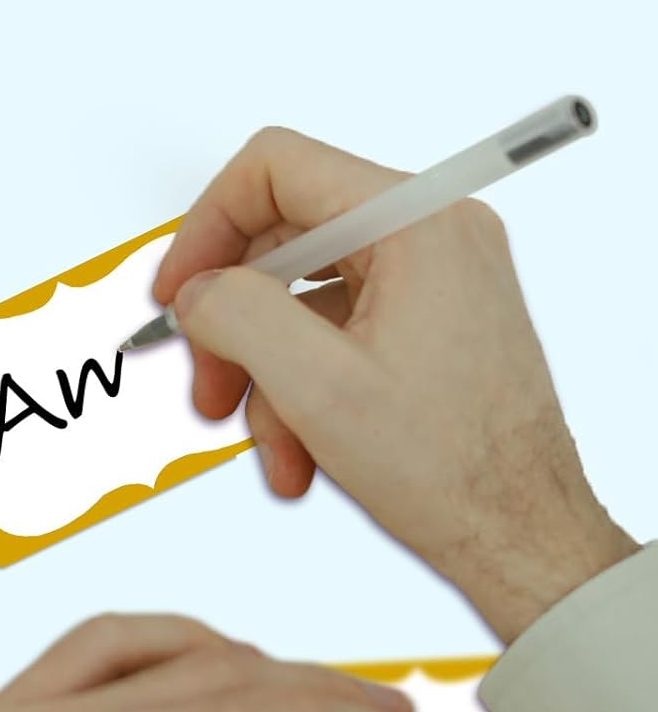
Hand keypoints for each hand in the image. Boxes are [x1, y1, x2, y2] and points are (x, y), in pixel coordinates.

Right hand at [154, 127, 636, 641]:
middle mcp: (433, 233)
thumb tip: (197, 290)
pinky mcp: (431, 315)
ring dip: (266, 368)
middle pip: (284, 238)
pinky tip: (301, 449)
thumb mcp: (318, 388)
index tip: (181, 287)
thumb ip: (237, 314)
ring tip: (267, 441)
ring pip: (303, 293)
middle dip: (233, 319)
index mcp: (417, 223)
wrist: (530, 543)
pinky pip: (336, 326)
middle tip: (208, 377)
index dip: (209, 225)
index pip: (276, 168)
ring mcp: (436, 275)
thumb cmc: (461, 473)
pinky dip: (303, 383)